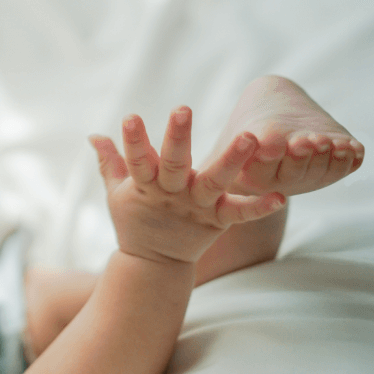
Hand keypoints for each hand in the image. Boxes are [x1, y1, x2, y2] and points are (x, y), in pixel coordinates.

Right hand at [90, 107, 285, 264]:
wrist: (153, 264)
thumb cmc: (135, 219)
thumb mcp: (117, 191)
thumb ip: (111, 161)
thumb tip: (93, 134)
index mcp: (145, 187)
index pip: (136, 161)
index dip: (133, 140)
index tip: (130, 117)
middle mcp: (171, 195)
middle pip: (174, 165)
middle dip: (177, 137)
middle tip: (183, 109)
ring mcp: (196, 207)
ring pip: (214, 182)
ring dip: (231, 160)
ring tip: (249, 137)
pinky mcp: (217, 221)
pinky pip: (240, 214)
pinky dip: (259, 208)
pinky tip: (280, 197)